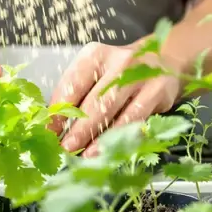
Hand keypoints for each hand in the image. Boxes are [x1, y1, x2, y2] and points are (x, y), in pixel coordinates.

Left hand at [48, 42, 181, 156]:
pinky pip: (135, 119)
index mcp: (95, 55)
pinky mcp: (158, 92)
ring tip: (83, 155)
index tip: (49, 133)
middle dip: (76, 130)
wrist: (163, 60)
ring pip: (114, 112)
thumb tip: (53, 128)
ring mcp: (141, 76)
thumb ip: (76, 95)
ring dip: (96, 138)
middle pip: (93, 101)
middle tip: (65, 149)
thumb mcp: (97, 73)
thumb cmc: (120, 72)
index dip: (58, 113)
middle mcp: (119, 62)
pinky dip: (119, 137)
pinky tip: (108, 150)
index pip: (71, 85)